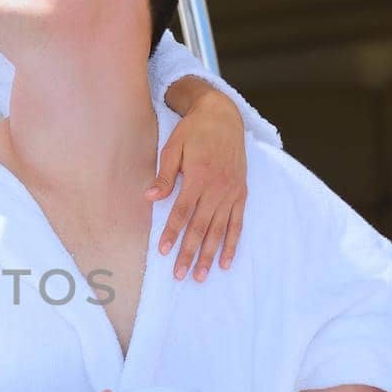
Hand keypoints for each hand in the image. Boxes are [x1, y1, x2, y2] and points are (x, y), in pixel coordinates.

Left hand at [146, 90, 246, 280]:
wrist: (223, 116)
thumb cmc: (193, 132)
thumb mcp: (173, 148)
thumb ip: (164, 175)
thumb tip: (150, 197)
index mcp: (199, 177)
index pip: (183, 212)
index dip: (173, 233)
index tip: (163, 252)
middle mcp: (218, 188)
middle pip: (202, 227)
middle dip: (189, 253)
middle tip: (180, 275)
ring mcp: (232, 192)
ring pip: (220, 230)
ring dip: (210, 255)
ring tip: (200, 275)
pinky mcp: (241, 193)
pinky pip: (237, 223)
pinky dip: (232, 244)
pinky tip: (226, 262)